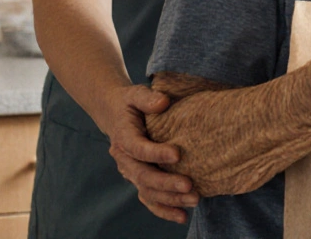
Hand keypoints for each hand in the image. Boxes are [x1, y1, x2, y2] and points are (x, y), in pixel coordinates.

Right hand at [100, 84, 199, 222]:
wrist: (115, 114)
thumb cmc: (131, 102)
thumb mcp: (136, 93)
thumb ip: (148, 98)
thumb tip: (162, 103)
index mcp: (123, 137)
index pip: (137, 148)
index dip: (155, 153)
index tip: (177, 154)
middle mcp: (124, 159)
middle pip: (143, 176)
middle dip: (166, 183)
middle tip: (189, 185)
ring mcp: (131, 172)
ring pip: (148, 191)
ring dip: (170, 199)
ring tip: (194, 200)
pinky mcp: (140, 180)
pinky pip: (150, 199)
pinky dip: (165, 210)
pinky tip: (182, 216)